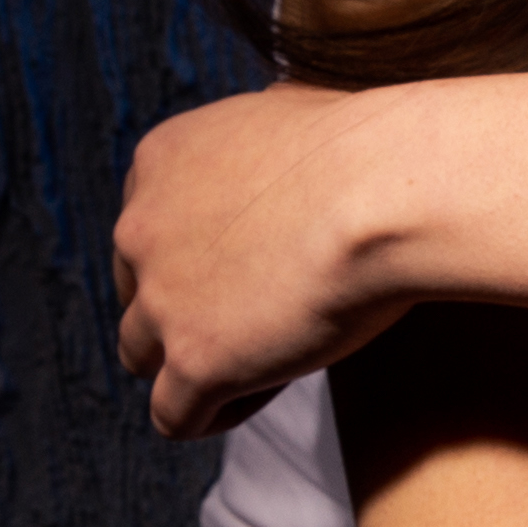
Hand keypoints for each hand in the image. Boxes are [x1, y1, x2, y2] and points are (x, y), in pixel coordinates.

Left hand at [111, 82, 407, 436]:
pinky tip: (264, 390)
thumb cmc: (368, 148)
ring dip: (195, 363)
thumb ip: (259, 141)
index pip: (149, 230)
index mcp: (158, 163)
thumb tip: (286, 128)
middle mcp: (140, 229)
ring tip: (264, 361)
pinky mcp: (195, 362)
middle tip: (265, 316)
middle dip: (189, 310)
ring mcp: (162, 300)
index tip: (256, 268)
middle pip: (137, 293)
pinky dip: (213, 411)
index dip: (199, 258)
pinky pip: (175, 416)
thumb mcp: (291, 111)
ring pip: (142, 357)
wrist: (390, 190)